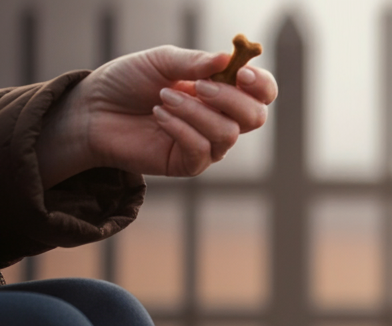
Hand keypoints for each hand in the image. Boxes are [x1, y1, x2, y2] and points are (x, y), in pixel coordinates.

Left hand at [36, 45, 278, 186]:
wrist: (93, 109)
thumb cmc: (127, 81)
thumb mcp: (160, 61)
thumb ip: (194, 61)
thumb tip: (227, 59)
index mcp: (222, 90)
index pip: (262, 93)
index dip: (261, 84)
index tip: (241, 73)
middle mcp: (221, 118)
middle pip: (255, 117)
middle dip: (230, 99)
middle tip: (198, 86)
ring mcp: (208, 143)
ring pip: (228, 134)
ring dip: (196, 112)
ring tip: (163, 98)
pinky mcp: (189, 163)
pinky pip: (202, 150)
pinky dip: (181, 129)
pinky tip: (159, 115)